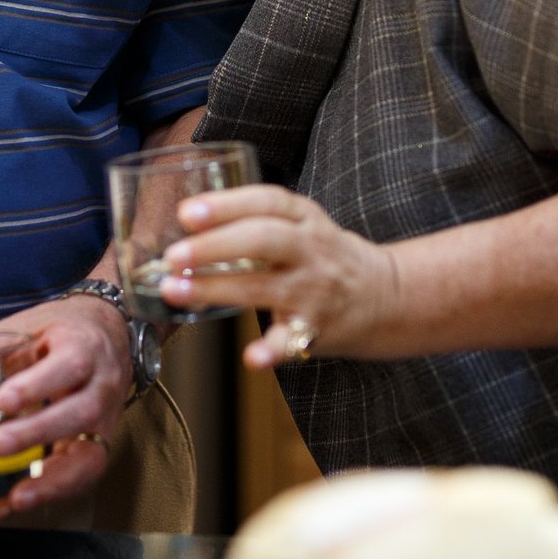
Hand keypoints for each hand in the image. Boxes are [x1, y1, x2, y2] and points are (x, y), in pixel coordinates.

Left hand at [0, 294, 132, 519]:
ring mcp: (105, 419)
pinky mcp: (98, 444)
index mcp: (82, 347)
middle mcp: (101, 385)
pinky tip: (13, 503)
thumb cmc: (58, 333)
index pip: (68, 365)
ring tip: (16, 498)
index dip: (38, 384)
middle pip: (80, 412)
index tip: (3, 400)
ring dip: (53, 481)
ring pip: (91, 454)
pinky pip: (81, 476)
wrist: (109, 333)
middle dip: (39, 432)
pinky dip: (48, 494)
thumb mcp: (19, 330)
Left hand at [162, 185, 398, 367]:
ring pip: (264, 287)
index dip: (226, 205)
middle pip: (262, 239)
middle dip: (214, 246)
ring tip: (176, 290)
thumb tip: (186, 224)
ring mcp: (313, 290)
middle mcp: (310, 250)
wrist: (384, 296)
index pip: (266, 201)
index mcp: (305, 218)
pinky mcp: (315, 328)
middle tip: (172, 255)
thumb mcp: (302, 223)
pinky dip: (271, 350)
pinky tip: (250, 357)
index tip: (187, 213)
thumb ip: (257, 219)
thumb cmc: (324, 255)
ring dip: (216, 289)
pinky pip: (292, 341)